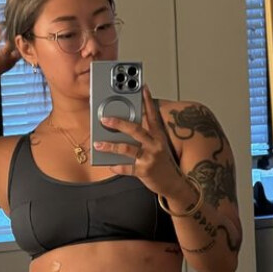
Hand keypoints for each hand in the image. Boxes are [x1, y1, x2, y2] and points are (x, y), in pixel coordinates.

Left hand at [93, 85, 190, 199]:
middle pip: (136, 130)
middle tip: (105, 119)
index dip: (148, 101)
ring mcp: (150, 158)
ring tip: (98, 145)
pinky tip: (110, 165)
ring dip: (110, 146)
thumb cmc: (163, 163)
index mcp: (158, 136)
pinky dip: (116, 167)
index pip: (152, 115)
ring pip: (127, 149)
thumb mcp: (158, 147)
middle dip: (119, 123)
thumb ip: (144, 137)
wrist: (174, 184)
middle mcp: (155, 145)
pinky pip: (127, 168)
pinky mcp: (145, 171)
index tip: (142, 87)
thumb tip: (124, 130)